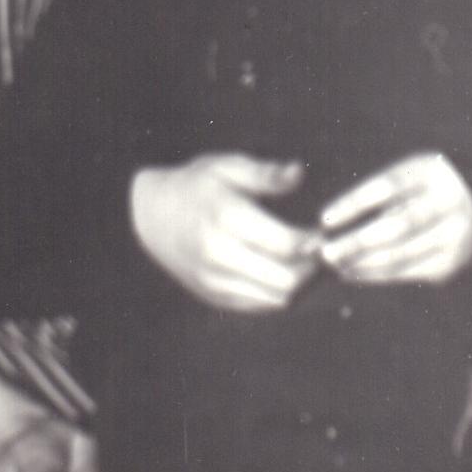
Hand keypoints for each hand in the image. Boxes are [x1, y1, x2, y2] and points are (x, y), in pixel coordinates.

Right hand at [130, 153, 321, 311]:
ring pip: (276, 297)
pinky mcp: (214, 296)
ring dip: (300, 284)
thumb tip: (299, 173)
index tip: (322, 230)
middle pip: (286, 278)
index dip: (313, 240)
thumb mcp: (226, 167)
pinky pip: (259, 305)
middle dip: (311, 266)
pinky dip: (279, 293)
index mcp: (225, 218)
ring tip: (307, 262)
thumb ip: (265, 173)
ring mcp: (215, 280)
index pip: (286, 243)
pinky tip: (284, 272)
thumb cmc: (194, 185)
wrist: (149, 216)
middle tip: (321, 250)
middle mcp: (219, 255)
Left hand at [319, 152, 471, 284]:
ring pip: (400, 253)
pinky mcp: (450, 263)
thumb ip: (373, 194)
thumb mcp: (403, 176)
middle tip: (324, 251)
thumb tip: (326, 222)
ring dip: (361, 262)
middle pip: (396, 226)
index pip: (388, 187)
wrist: (470, 210)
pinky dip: (375, 274)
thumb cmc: (416, 189)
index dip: (354, 204)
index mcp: (431, 172)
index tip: (324, 219)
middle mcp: (448, 203)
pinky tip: (351, 272)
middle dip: (356, 241)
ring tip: (333, 264)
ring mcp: (454, 235)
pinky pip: (406, 272)